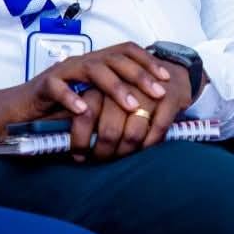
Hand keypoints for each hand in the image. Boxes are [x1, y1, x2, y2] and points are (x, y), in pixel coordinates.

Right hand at [0, 41, 172, 144]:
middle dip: (140, 75)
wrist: (18, 111)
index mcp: (96, 62)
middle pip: (115, 59)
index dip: (148, 61)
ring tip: (130, 104)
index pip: (127, 52)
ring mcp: (63, 71)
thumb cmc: (59, 109)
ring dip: (114, 86)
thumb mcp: (93, 103)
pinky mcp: (43, 85)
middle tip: (158, 92)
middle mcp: (82, 61)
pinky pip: (58, 87)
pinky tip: (83, 110)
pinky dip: (71, 98)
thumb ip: (114, 103)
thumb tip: (149, 113)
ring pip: (92, 69)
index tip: (167, 77)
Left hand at [71, 55, 206, 161]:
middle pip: (109, 131)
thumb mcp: (106, 93)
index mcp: (104, 82)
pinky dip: (149, 144)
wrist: (172, 73)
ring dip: (126, 152)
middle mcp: (124, 86)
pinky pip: (157, 132)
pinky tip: (142, 148)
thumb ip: (87, 112)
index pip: (85, 115)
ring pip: (133, 135)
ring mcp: (148, 92)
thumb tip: (61, 138)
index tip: (78, 154)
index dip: (80, 140)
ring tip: (120, 156)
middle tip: (100, 160)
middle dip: (103, 152)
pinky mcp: (169, 98)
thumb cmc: (134, 89)